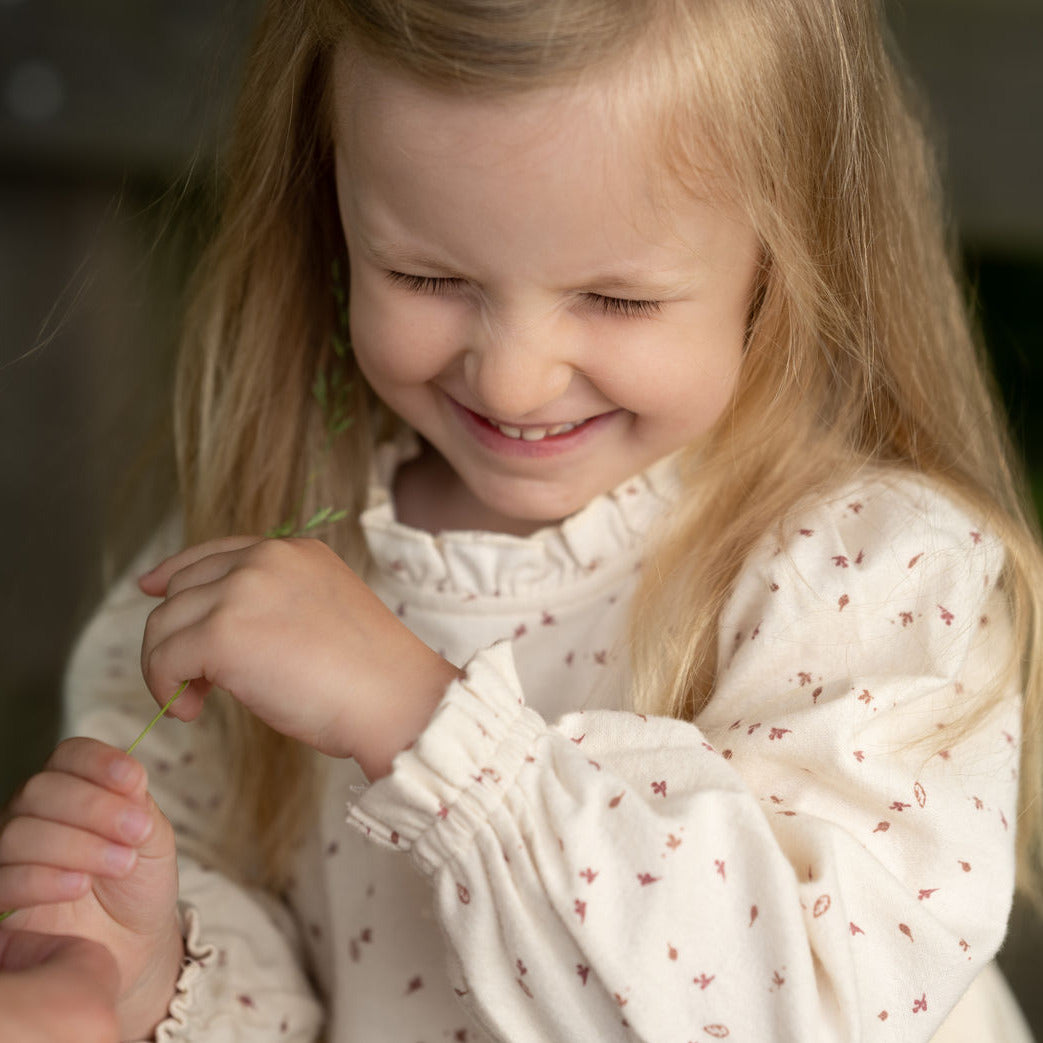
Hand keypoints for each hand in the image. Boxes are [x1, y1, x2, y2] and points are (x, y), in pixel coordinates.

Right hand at [0, 739, 182, 1039]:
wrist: (134, 941)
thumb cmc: (140, 879)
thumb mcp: (151, 836)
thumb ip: (136, 804)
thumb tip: (129, 776)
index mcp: (74, 787)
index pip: (69, 755)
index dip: (99, 762)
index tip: (135, 780)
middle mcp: (36, 814)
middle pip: (41, 790)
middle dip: (94, 807)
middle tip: (137, 831)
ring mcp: (13, 855)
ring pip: (21, 833)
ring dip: (78, 845)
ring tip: (121, 864)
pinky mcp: (2, 897)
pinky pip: (5, 880)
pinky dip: (45, 879)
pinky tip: (81, 885)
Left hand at [139, 536, 459, 778]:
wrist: (395, 700)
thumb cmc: (370, 676)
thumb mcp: (322, 614)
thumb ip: (275, 605)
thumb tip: (216, 632)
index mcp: (295, 550)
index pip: (214, 552)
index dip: (175, 572)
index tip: (151, 588)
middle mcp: (265, 558)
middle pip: (181, 587)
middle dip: (176, 633)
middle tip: (194, 681)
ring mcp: (242, 591)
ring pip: (163, 623)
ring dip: (166, 665)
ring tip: (194, 702)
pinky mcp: (223, 632)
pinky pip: (163, 658)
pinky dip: (164, 687)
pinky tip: (191, 710)